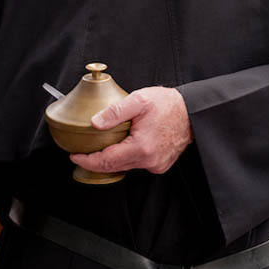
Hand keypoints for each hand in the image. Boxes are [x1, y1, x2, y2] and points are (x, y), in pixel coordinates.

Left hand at [71, 86, 193, 175]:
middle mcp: (149, 161)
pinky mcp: (160, 164)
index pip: (106, 161)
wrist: (193, 112)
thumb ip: (115, 112)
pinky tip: (118, 148)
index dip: (87, 160)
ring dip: (109, 161)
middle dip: (95, 162)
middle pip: (113, 167)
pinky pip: (136, 165)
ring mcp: (155, 165)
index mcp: (141, 148)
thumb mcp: (138, 100)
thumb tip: (94, 123)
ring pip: (124, 167)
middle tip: (80, 154)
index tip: (75, 156)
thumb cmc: (168, 104)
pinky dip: (124, 159)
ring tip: (96, 150)